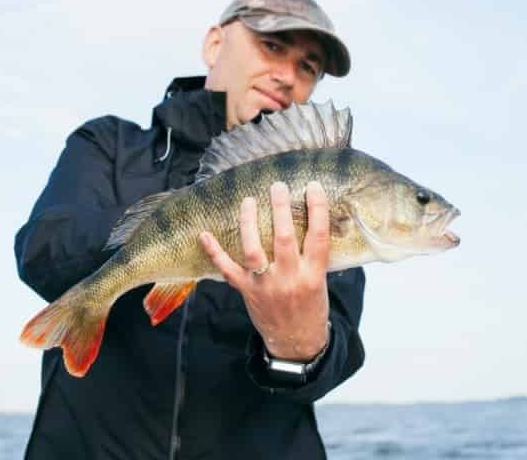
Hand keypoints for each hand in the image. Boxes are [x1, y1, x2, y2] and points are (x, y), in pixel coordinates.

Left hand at [200, 181, 330, 361]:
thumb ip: (314, 255)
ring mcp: (266, 285)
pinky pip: (227, 270)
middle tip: (277, 185)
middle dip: (280, 208)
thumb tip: (313, 219)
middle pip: (284, 238)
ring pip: (253, 249)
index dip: (317, 209)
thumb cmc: (311, 307)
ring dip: (249, 223)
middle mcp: (290, 278)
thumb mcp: (321, 281)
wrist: (297, 341)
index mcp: (313, 274)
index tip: (312, 187)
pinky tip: (205, 234)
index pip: (318, 236)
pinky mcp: (247, 291)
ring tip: (248, 200)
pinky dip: (215, 252)